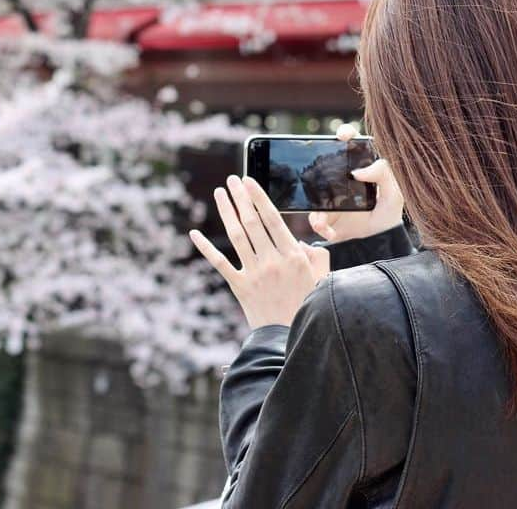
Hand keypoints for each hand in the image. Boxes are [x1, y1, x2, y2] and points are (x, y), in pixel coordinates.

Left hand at [190, 174, 329, 328]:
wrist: (289, 337)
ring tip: (221, 193)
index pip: (272, 219)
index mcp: (293, 256)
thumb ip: (316, 254)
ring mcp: (254, 274)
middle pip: (252, 222)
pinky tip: (194, 233)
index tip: (249, 180)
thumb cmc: (308, 305)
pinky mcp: (239, 287)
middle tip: (232, 179)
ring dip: (227, 211)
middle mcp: (272, 261)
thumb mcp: (322, 277)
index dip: (259, 197)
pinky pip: (219, 263)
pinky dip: (205, 248)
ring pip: (237, 236)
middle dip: (241, 197)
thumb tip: (302, 240)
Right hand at [308, 123, 403, 242]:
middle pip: (327, 163)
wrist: (379, 245)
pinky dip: (319, 224)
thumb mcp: (394, 194)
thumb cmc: (388, 216)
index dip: (346, 134)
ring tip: (323, 221)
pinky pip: (315, 216)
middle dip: (318, 162)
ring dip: (317, 206)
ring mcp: (332, 198)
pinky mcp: (326, 216)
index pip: (354, 146)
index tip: (342, 136)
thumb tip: (358, 170)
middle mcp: (344, 181)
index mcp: (363, 170)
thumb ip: (383, 174)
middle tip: (318, 167)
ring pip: (315, 193)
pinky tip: (329, 231)